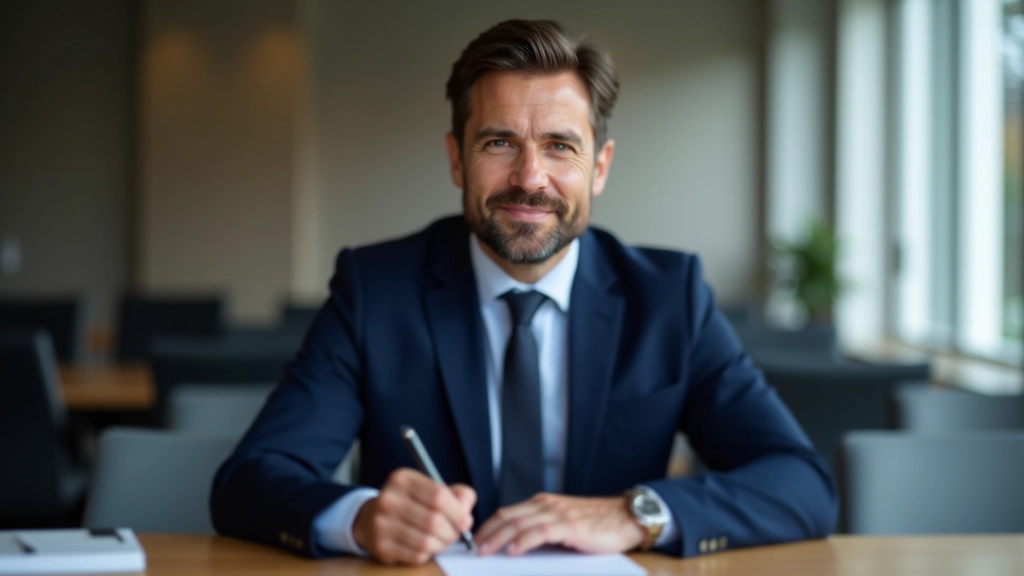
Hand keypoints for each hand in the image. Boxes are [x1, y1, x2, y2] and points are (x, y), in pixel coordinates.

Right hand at [352, 468, 475, 564]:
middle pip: (434, 521)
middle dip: (452, 532)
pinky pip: (416, 556)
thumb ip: (457, 495)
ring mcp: (381, 524)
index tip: (465, 521)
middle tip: (455, 534)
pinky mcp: (381, 547)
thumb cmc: (412, 503)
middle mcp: (388, 499)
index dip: (458, 512)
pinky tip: (426, 547)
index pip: (438, 495)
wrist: (372, 519)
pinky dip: (427, 554)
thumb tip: (466, 510)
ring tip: (442, 540)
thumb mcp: (432, 489)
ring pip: (426, 542)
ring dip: (441, 545)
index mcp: (402, 479)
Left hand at [474, 493, 645, 555]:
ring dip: (499, 538)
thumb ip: (542, 530)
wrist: (627, 518)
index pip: (507, 513)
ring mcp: (558, 513)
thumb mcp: (564, 524)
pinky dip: (524, 541)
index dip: (487, 526)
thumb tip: (515, 547)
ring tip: (484, 551)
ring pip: (520, 523)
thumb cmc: (596, 525)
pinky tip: (513, 551)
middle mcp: (547, 505)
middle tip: (471, 549)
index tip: (473, 541)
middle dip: (486, 533)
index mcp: (543, 503)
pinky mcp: (571, 525)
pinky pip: (541, 532)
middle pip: (508, 516)